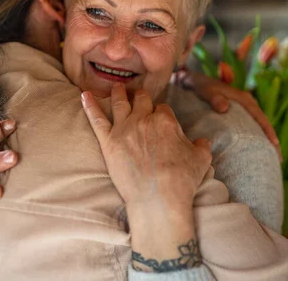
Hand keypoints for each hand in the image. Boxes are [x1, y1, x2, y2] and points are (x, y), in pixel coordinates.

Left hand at [81, 83, 210, 270]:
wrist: (158, 198)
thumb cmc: (182, 180)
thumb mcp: (201, 160)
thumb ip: (202, 146)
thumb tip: (202, 141)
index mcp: (166, 120)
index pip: (162, 108)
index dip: (162, 112)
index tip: (160, 117)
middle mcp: (143, 119)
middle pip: (141, 100)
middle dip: (141, 97)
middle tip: (139, 96)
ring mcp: (124, 129)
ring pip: (119, 103)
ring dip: (118, 93)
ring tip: (116, 88)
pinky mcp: (108, 142)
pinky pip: (96, 119)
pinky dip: (90, 106)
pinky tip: (84, 96)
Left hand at [172, 69, 281, 159]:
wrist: (190, 81)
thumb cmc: (199, 86)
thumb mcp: (205, 89)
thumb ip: (213, 97)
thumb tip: (224, 108)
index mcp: (244, 98)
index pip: (260, 117)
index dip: (268, 131)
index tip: (275, 145)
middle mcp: (246, 104)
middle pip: (263, 124)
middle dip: (272, 141)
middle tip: (278, 160)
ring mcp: (242, 111)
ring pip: (257, 128)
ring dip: (264, 142)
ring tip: (270, 160)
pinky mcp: (235, 116)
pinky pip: (248, 129)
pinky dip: (253, 139)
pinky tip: (253, 153)